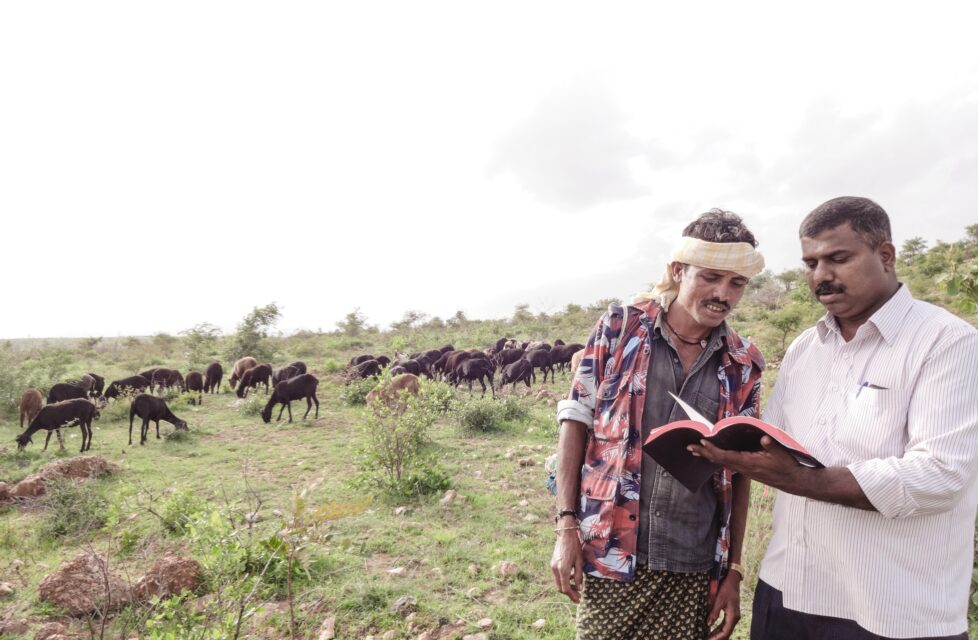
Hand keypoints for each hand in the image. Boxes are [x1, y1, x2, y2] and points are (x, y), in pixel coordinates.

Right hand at [550, 528, 584, 602]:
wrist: (565, 534)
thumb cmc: (574, 546)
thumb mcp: (579, 561)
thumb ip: (578, 576)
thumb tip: (579, 588)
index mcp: (562, 569)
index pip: (565, 588)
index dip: (572, 595)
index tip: (579, 599)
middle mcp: (555, 569)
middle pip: (560, 587)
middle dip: (569, 593)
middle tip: (578, 596)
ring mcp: (552, 566)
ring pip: (558, 582)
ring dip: (566, 586)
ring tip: (576, 587)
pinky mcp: (552, 563)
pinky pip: (557, 576)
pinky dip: (564, 579)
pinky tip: (571, 577)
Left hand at [688, 436, 804, 491]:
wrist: (792, 481)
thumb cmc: (786, 466)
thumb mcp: (781, 453)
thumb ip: (771, 445)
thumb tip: (764, 438)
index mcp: (748, 462)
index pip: (726, 456)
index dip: (713, 449)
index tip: (702, 442)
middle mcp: (743, 467)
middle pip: (720, 460)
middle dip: (704, 453)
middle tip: (689, 447)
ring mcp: (744, 470)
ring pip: (723, 462)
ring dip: (709, 456)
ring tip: (696, 451)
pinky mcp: (747, 470)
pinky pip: (729, 463)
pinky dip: (718, 458)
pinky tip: (713, 456)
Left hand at [706, 572, 740, 639]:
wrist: (733, 580)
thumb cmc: (726, 588)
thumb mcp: (718, 599)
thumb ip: (714, 612)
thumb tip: (708, 624)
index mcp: (733, 616)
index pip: (725, 632)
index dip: (716, 638)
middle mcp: (735, 618)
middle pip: (726, 633)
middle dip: (716, 638)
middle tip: (705, 639)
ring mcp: (734, 616)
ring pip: (725, 629)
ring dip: (717, 634)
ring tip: (707, 637)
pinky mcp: (731, 613)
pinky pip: (725, 624)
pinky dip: (718, 629)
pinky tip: (712, 630)